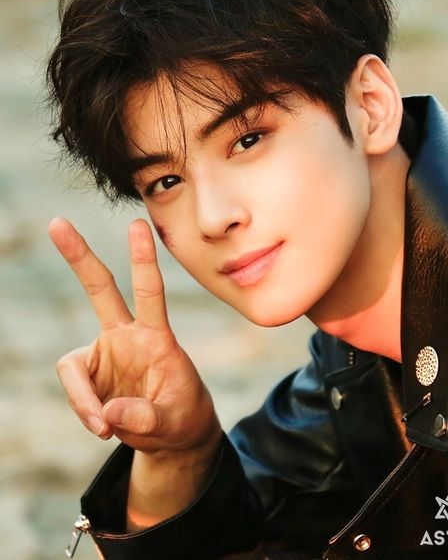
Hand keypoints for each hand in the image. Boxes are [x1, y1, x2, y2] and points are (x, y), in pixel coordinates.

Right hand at [49, 217, 220, 455]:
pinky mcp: (90, 377)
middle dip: (78, 257)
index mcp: (156, 336)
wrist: (174, 436)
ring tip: (104, 427)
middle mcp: (126, 336)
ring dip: (82, 398)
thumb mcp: (176, 422)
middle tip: (56, 222)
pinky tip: (102, 427)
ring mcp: (105, 354)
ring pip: (72, 365)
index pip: (150, 291)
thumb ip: (146, 418)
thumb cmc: (181, 418)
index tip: (138, 224)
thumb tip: (105, 413)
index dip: (143, 259)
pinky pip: (75, 391)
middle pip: (99, 289)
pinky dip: (83, 410)